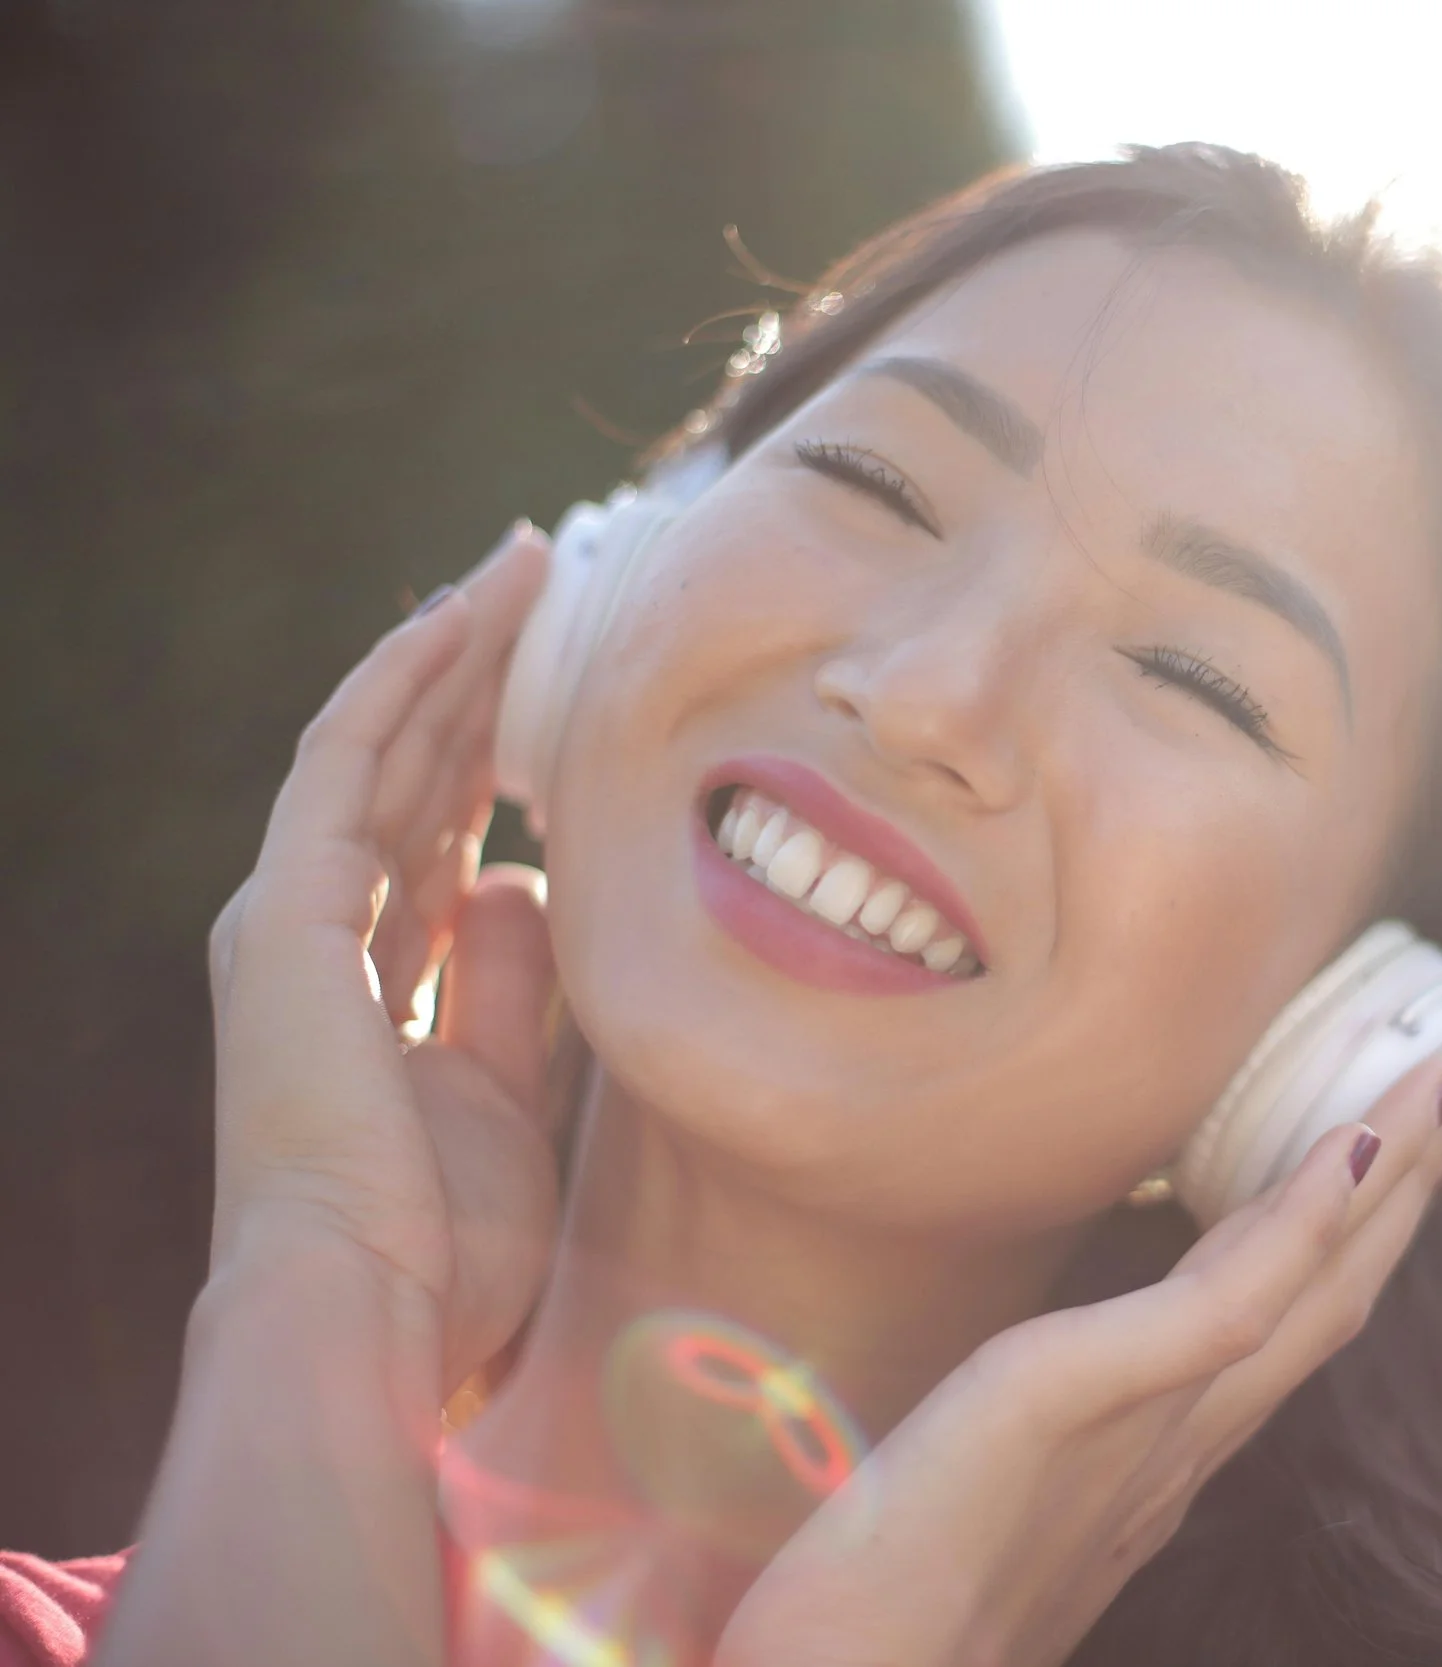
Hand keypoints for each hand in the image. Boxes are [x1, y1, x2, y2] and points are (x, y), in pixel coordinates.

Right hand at [205, 523, 559, 1390]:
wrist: (372, 1308)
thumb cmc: (444, 1241)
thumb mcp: (508, 1090)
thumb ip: (512, 984)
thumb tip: (522, 885)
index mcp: (374, 983)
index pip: (440, 830)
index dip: (496, 750)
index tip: (563, 679)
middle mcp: (323, 935)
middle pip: (412, 771)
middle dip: (480, 676)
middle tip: (547, 582)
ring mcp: (295, 917)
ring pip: (382, 745)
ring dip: (451, 651)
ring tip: (519, 565)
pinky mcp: (288, 910)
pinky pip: (345, 765)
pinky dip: (398, 686)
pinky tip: (455, 618)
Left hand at [714, 1057, 1441, 1666]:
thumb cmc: (876, 1623)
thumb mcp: (982, 1515)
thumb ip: (1047, 1448)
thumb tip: (1059, 1387)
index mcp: (1155, 1469)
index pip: (1282, 1328)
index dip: (1354, 1235)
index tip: (1405, 1141)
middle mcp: (1173, 1452)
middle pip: (1325, 1297)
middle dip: (1407, 1187)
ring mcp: (1137, 1437)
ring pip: (1301, 1290)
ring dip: (1386, 1178)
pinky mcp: (1063, 1399)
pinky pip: (1215, 1311)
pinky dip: (1293, 1228)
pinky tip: (1346, 1150)